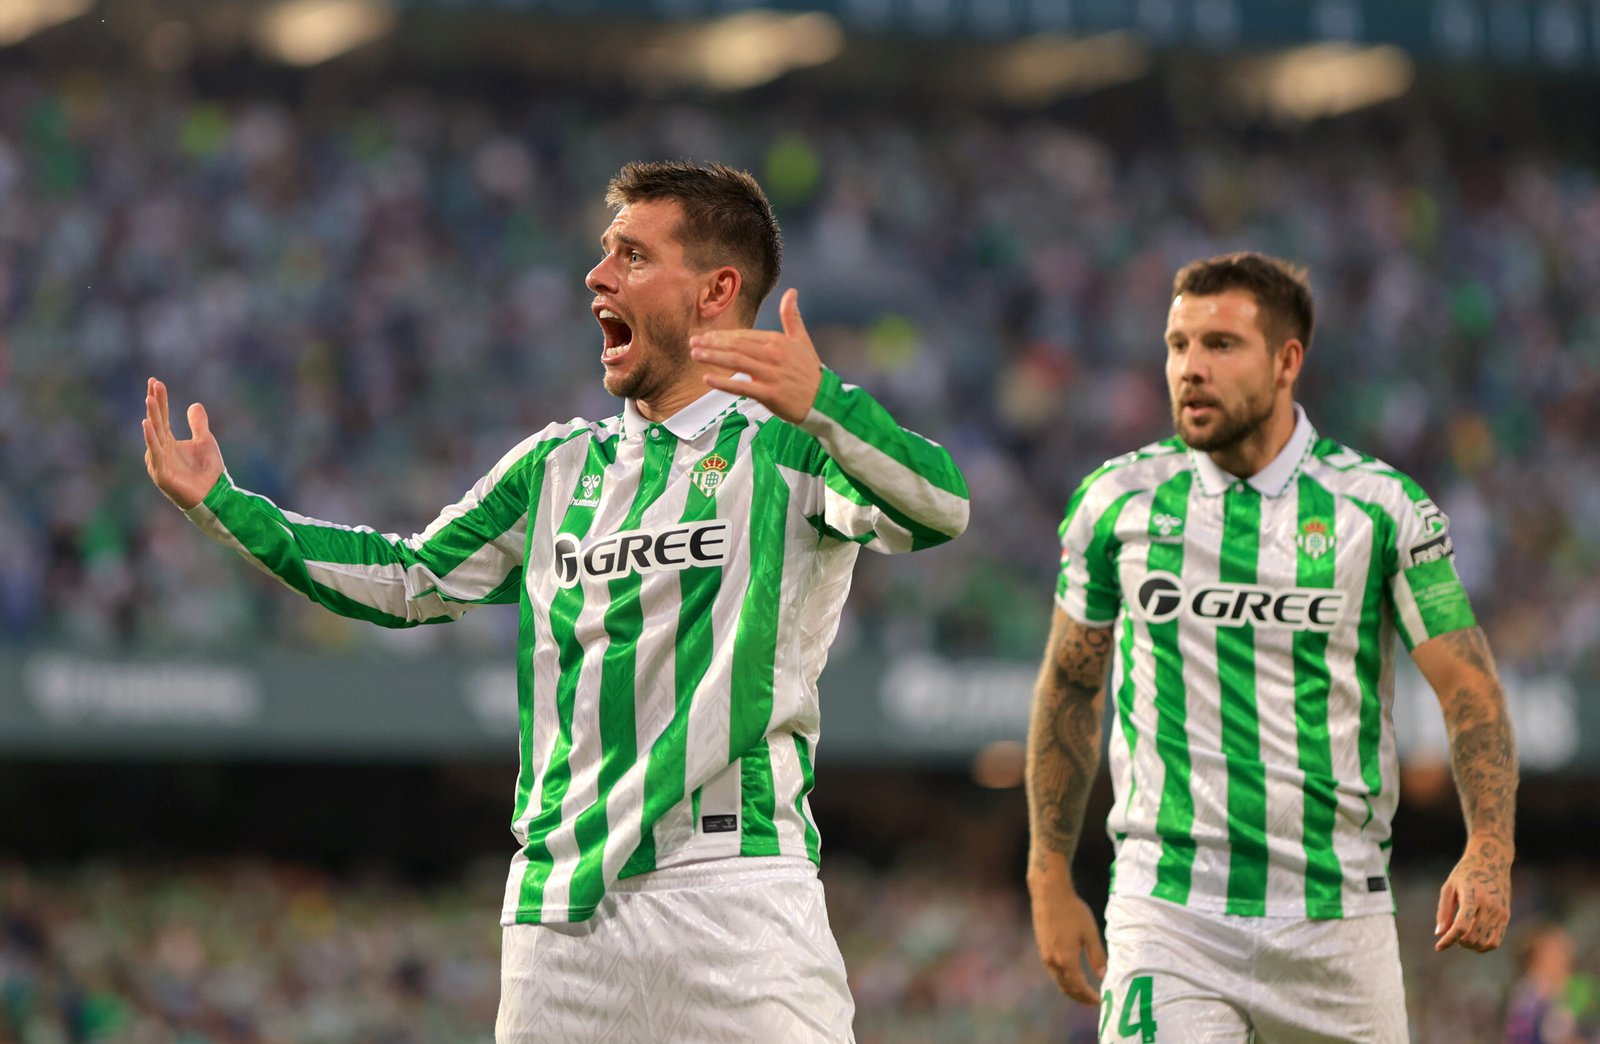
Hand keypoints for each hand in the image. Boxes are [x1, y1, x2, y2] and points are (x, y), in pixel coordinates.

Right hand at [142, 377, 223, 509]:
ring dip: (151, 417)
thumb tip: (194, 404)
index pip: (161, 416)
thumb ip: (198, 424)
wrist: (214, 496)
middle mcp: (160, 450)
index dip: (159, 399)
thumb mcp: (205, 441)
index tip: (156, 381)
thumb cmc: (207, 471)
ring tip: (149, 399)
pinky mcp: (162, 474)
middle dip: (154, 403)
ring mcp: (159, 462)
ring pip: (154, 435)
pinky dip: (150, 439)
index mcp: (168, 442)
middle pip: (156, 422)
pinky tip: (147, 425)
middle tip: (152, 384)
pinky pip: (155, 454)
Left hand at [689, 288, 821, 423]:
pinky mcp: (770, 394)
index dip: (722, 335)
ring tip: (694, 354)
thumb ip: (792, 317)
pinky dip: (723, 383)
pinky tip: (707, 378)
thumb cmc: (810, 372)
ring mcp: (771, 375)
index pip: (744, 335)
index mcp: (778, 341)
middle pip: (736, 346)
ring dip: (712, 357)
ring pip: (736, 362)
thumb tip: (791, 291)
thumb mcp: (803, 341)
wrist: (824, 401)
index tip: (705, 336)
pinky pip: (741, 386)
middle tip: (693, 342)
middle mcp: (773, 355)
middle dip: (712, 343)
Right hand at [1030, 887, 1106, 1003]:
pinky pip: (1053, 972)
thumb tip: (1103, 975)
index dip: (1089, 997)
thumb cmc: (1072, 911)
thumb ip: (1097, 956)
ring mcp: (1045, 955)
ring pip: (1058, 981)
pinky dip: (1063, 979)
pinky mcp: (1042, 948)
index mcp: (1066, 959)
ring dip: (1071, 989)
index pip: (1079, 987)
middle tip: (1092, 1001)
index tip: (1100, 1001)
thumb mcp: (1089, 933)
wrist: (1049, 894)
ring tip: (1084, 991)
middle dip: (1080, 997)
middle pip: (1066, 988)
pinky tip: (1071, 974)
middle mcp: (1053, 961)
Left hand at [1434, 838, 1511, 952]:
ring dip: (1471, 946)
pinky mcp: (1506, 916)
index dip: (1448, 940)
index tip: (1438, 947)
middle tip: (1451, 935)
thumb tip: (1440, 934)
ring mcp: (1500, 912)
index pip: (1461, 926)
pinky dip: (1484, 946)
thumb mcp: (1449, 887)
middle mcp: (1489, 906)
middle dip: (1458, 942)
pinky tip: (1474, 940)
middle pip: (1472, 937)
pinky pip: (1497, 940)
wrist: (1492, 861)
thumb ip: (1444, 911)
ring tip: (1462, 937)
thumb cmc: (1465, 873)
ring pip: (1485, 942)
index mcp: (1472, 896)